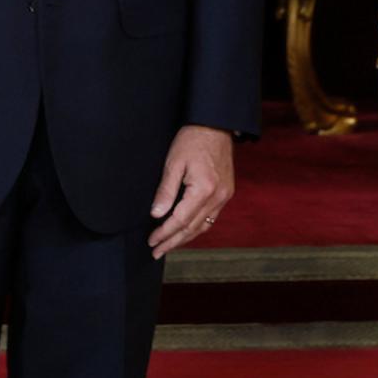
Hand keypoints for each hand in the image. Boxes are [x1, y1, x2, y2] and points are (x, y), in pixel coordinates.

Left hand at [147, 125, 233, 259]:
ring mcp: (224, 197)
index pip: (180, 220)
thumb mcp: (173, 163)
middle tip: (156, 251)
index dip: (164, 233)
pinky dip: (196, 227)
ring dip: (185, 238)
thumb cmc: (191, 141)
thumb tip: (156, 214)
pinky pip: (210, 218)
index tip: (151, 241)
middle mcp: (217, 198)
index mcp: (203, 190)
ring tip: (168, 245)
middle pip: (192, 228)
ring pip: (203, 226)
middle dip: (173, 241)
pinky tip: (186, 231)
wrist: (215, 126)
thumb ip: (165, 191)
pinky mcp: (225, 193)